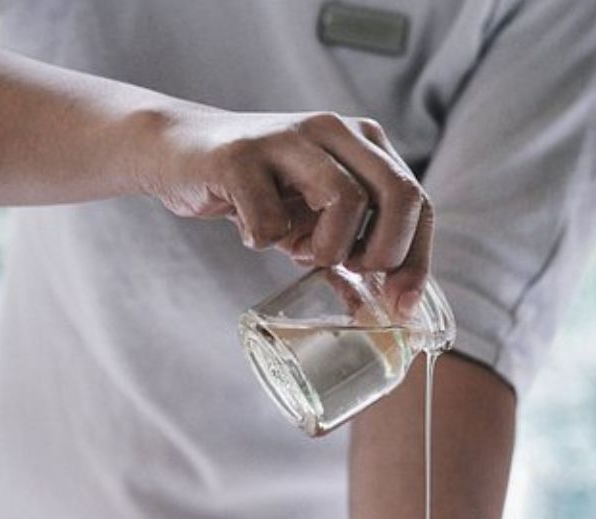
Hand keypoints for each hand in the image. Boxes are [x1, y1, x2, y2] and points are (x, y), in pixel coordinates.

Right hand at [137, 104, 432, 314]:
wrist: (178, 150)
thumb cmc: (257, 188)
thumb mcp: (311, 213)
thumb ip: (349, 246)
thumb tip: (387, 310)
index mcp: (361, 142)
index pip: (417, 200)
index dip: (416, 258)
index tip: (402, 305)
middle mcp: (333, 130)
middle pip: (399, 194)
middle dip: (383, 253)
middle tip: (350, 273)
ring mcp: (288, 139)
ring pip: (345, 201)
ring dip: (326, 248)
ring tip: (295, 250)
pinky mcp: (241, 157)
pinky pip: (272, 221)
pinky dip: (263, 241)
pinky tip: (249, 232)